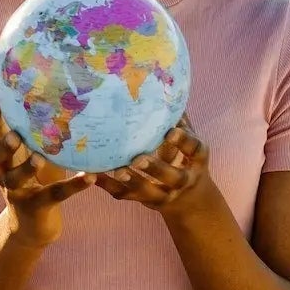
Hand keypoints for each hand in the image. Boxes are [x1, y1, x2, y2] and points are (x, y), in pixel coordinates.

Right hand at [0, 90, 94, 248]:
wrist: (32, 226)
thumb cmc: (36, 180)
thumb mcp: (34, 154)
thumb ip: (38, 134)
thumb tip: (59, 97)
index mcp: (4, 154)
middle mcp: (4, 171)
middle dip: (4, 144)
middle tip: (15, 134)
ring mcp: (17, 191)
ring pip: (16, 179)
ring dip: (27, 168)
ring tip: (40, 159)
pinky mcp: (36, 207)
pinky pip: (54, 195)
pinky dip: (73, 186)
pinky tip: (89, 178)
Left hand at [93, 116, 210, 218]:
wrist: (190, 201)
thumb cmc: (187, 159)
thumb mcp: (191, 142)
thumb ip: (181, 120)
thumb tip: (168, 87)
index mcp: (197, 160)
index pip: (194, 150)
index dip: (183, 141)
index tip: (170, 131)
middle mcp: (182, 180)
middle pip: (172, 177)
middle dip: (155, 169)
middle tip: (138, 159)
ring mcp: (163, 194)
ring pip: (147, 191)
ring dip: (131, 181)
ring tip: (117, 170)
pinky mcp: (144, 200)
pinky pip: (124, 194)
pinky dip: (107, 184)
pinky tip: (92, 174)